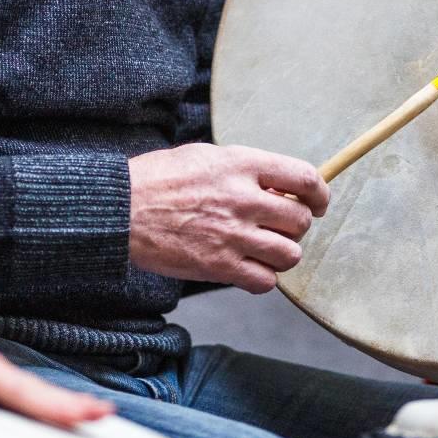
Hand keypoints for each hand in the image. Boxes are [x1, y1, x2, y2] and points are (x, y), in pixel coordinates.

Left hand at [0, 281, 113, 427]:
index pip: (36, 395)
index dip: (64, 406)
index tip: (97, 412)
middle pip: (42, 396)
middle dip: (73, 405)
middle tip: (105, 414)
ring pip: (31, 396)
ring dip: (60, 405)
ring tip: (88, 414)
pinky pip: (14, 397)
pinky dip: (37, 404)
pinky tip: (41, 411)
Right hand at [127, 144, 329, 292]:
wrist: (118, 208)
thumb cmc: (158, 179)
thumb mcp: (206, 157)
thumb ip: (245, 170)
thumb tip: (279, 188)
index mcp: (241, 165)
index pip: (304, 177)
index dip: (319, 193)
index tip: (318, 202)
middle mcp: (242, 199)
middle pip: (301, 220)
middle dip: (296, 225)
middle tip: (280, 227)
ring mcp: (232, 235)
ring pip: (290, 254)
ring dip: (282, 253)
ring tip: (264, 248)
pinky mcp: (219, 266)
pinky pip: (265, 281)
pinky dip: (263, 278)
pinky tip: (248, 268)